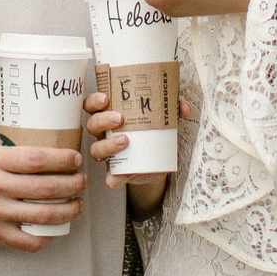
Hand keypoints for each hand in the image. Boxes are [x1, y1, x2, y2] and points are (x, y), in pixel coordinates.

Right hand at [0, 138, 87, 250]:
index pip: (36, 158)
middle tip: (82, 182)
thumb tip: (37, 143)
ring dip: (68, 210)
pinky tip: (55, 228)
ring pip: (43, 215)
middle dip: (72, 185)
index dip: (63, 159)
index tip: (76, 159)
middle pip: (46, 187)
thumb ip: (5, 148)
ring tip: (77, 204)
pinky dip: (47, 235)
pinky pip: (28, 240)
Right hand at [84, 89, 189, 215]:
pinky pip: (109, 177)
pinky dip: (112, 177)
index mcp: (110, 116)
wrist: (158, 162)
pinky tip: (119, 175)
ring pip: (96, 149)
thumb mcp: (162, 118)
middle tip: (119, 118)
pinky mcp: (117, 173)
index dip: (94, 101)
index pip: (93, 105)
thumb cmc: (153, 132)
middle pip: (92, 124)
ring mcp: (109, 154)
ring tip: (125, 140)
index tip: (105, 98)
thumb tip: (183, 106)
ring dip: (107, 145)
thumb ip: (172, 110)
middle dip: (102, 120)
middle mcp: (105, 134)